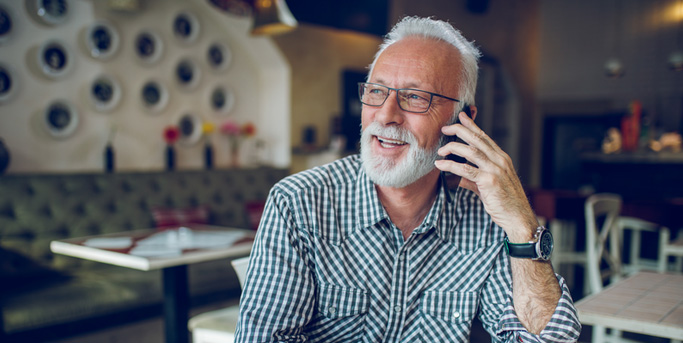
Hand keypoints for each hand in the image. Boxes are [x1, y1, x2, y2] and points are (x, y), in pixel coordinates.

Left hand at [434, 112, 537, 242]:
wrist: (518, 217)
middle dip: (460, 131)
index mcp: (502, 159)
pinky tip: (441, 165)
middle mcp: (500, 161)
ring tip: (440, 150)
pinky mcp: (489, 181)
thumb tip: (459, 177)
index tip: (462, 117)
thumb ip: (474, 179)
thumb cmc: (505, 202)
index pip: (484, 137)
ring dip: (453, 148)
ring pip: (471, 151)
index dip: (472, 125)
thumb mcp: (489, 186)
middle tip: (445, 128)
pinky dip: (451, 166)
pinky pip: (466, 170)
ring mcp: (496, 170)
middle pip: (477, 139)